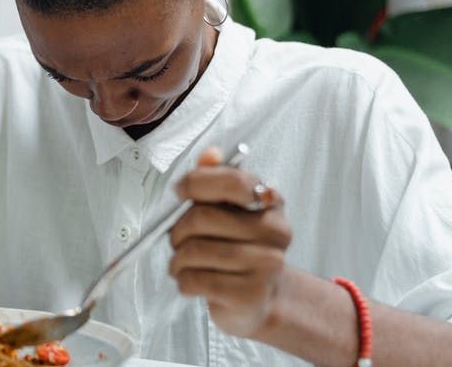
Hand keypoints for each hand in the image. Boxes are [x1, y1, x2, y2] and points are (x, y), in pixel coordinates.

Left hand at [168, 147, 291, 337]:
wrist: (261, 298)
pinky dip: (182, 279)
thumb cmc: (239, 247)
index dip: (196, 182)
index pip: (232, 181)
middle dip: (177, 229)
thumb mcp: (229, 210)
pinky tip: (189, 279)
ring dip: (177, 258)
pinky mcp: (250, 294)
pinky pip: (196, 280)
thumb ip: (216, 179)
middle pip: (203, 218)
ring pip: (195, 251)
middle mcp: (276, 231)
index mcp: (271, 202)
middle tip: (176, 238)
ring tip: (181, 262)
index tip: (179, 190)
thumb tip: (210, 153)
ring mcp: (267, 265)